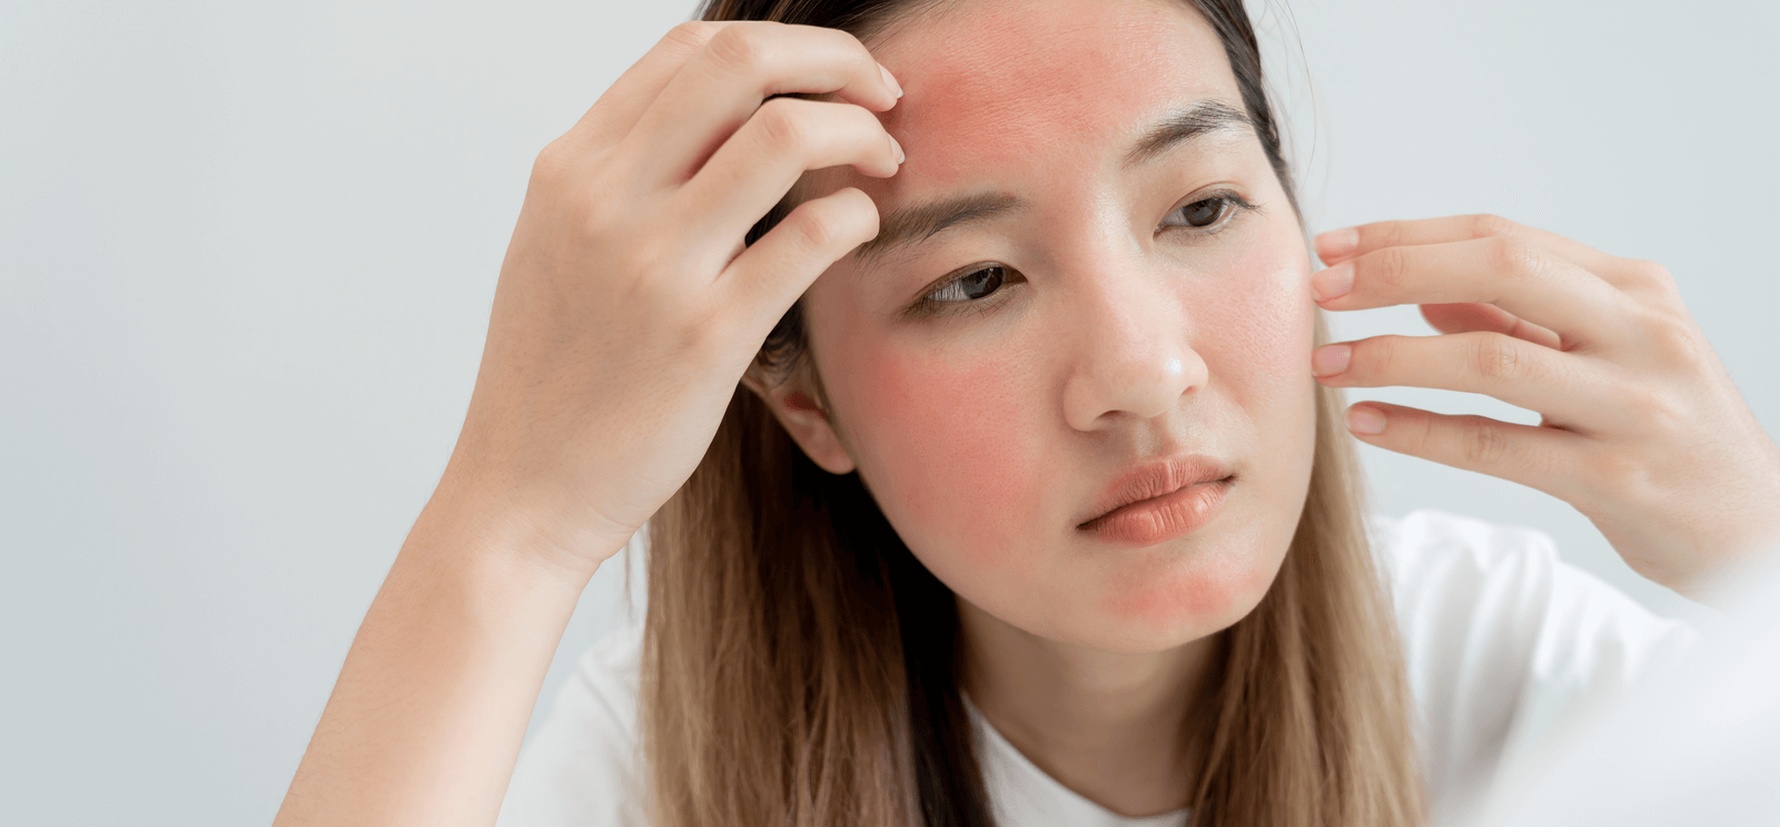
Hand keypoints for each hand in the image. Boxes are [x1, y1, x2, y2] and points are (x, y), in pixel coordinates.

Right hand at [437, 20, 903, 576]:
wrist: (522, 490)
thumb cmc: (555, 374)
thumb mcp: (556, 246)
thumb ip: (621, 176)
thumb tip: (714, 117)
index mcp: (570, 169)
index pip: (688, 48)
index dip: (781, 45)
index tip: (829, 77)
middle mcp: (604, 200)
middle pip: (740, 62)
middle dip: (834, 60)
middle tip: (881, 95)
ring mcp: (655, 266)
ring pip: (785, 134)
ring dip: (859, 132)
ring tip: (883, 164)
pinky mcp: (707, 337)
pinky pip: (811, 237)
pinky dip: (856, 215)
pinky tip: (860, 230)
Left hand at [1307, 214, 1779, 597]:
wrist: (1757, 529)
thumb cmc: (1666, 432)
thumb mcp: (1604, 354)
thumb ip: (1519, 319)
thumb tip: (1421, 289)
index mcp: (1634, 287)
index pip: (1501, 237)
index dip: (1407, 237)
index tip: (1331, 250)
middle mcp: (1642, 332)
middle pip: (1500, 268)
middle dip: (1396, 271)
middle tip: (1320, 292)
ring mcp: (1634, 404)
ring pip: (1492, 360)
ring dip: (1394, 356)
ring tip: (1328, 364)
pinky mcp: (1616, 478)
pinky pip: (1496, 446)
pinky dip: (1421, 431)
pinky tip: (1367, 421)